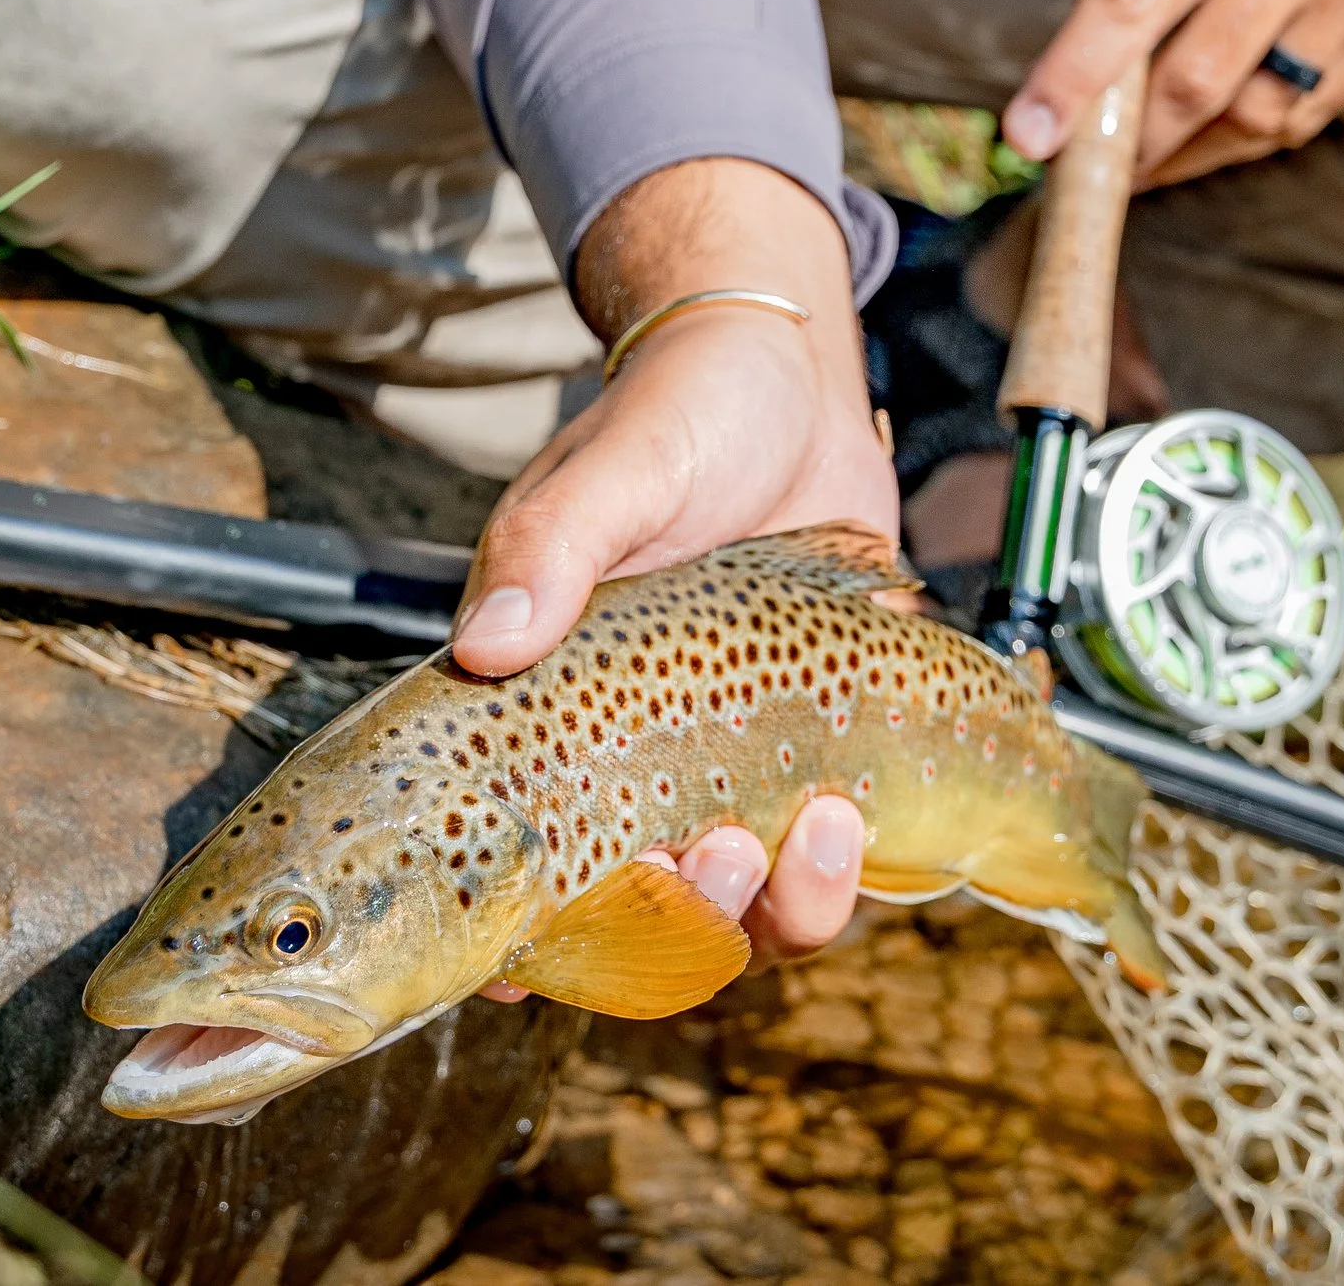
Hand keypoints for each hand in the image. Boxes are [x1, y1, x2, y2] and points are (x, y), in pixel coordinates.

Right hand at [456, 156, 890, 981]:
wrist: (797, 381)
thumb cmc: (686, 407)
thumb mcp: (619, 465)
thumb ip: (554, 547)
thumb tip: (486, 645)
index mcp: (553, 700)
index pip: (512, 849)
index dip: (515, 930)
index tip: (529, 962)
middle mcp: (636, 753)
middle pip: (642, 904)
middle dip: (683, 915)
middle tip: (718, 853)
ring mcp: (732, 760)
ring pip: (745, 902)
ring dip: (778, 904)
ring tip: (819, 828)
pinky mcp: (817, 749)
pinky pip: (827, 859)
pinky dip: (843, 869)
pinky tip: (858, 815)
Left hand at [1002, 0, 1343, 188]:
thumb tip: (1092, 66)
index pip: (1128, 8)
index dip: (1071, 80)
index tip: (1027, 139)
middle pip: (1195, 84)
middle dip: (1130, 143)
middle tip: (1086, 166)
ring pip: (1258, 116)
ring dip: (1192, 151)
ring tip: (1151, 158)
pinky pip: (1312, 110)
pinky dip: (1256, 129)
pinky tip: (1219, 127)